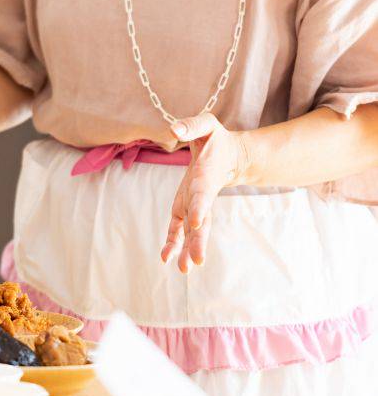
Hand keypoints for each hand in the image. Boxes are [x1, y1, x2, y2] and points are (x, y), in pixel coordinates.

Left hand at [161, 113, 248, 272]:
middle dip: (198, 242)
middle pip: (201, 222)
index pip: (202, 195)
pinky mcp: (184, 210)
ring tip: (184, 269)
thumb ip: (191, 126)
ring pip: (191, 232)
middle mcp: (201, 197)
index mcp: (206, 178)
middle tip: (196, 262)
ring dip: (187, 250)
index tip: (195, 222)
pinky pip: (178, 230)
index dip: (199, 207)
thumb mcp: (206, 126)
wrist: (228, 157)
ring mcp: (193, 206)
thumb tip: (173, 131)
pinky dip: (173, 243)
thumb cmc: (214, 141)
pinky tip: (167, 259)